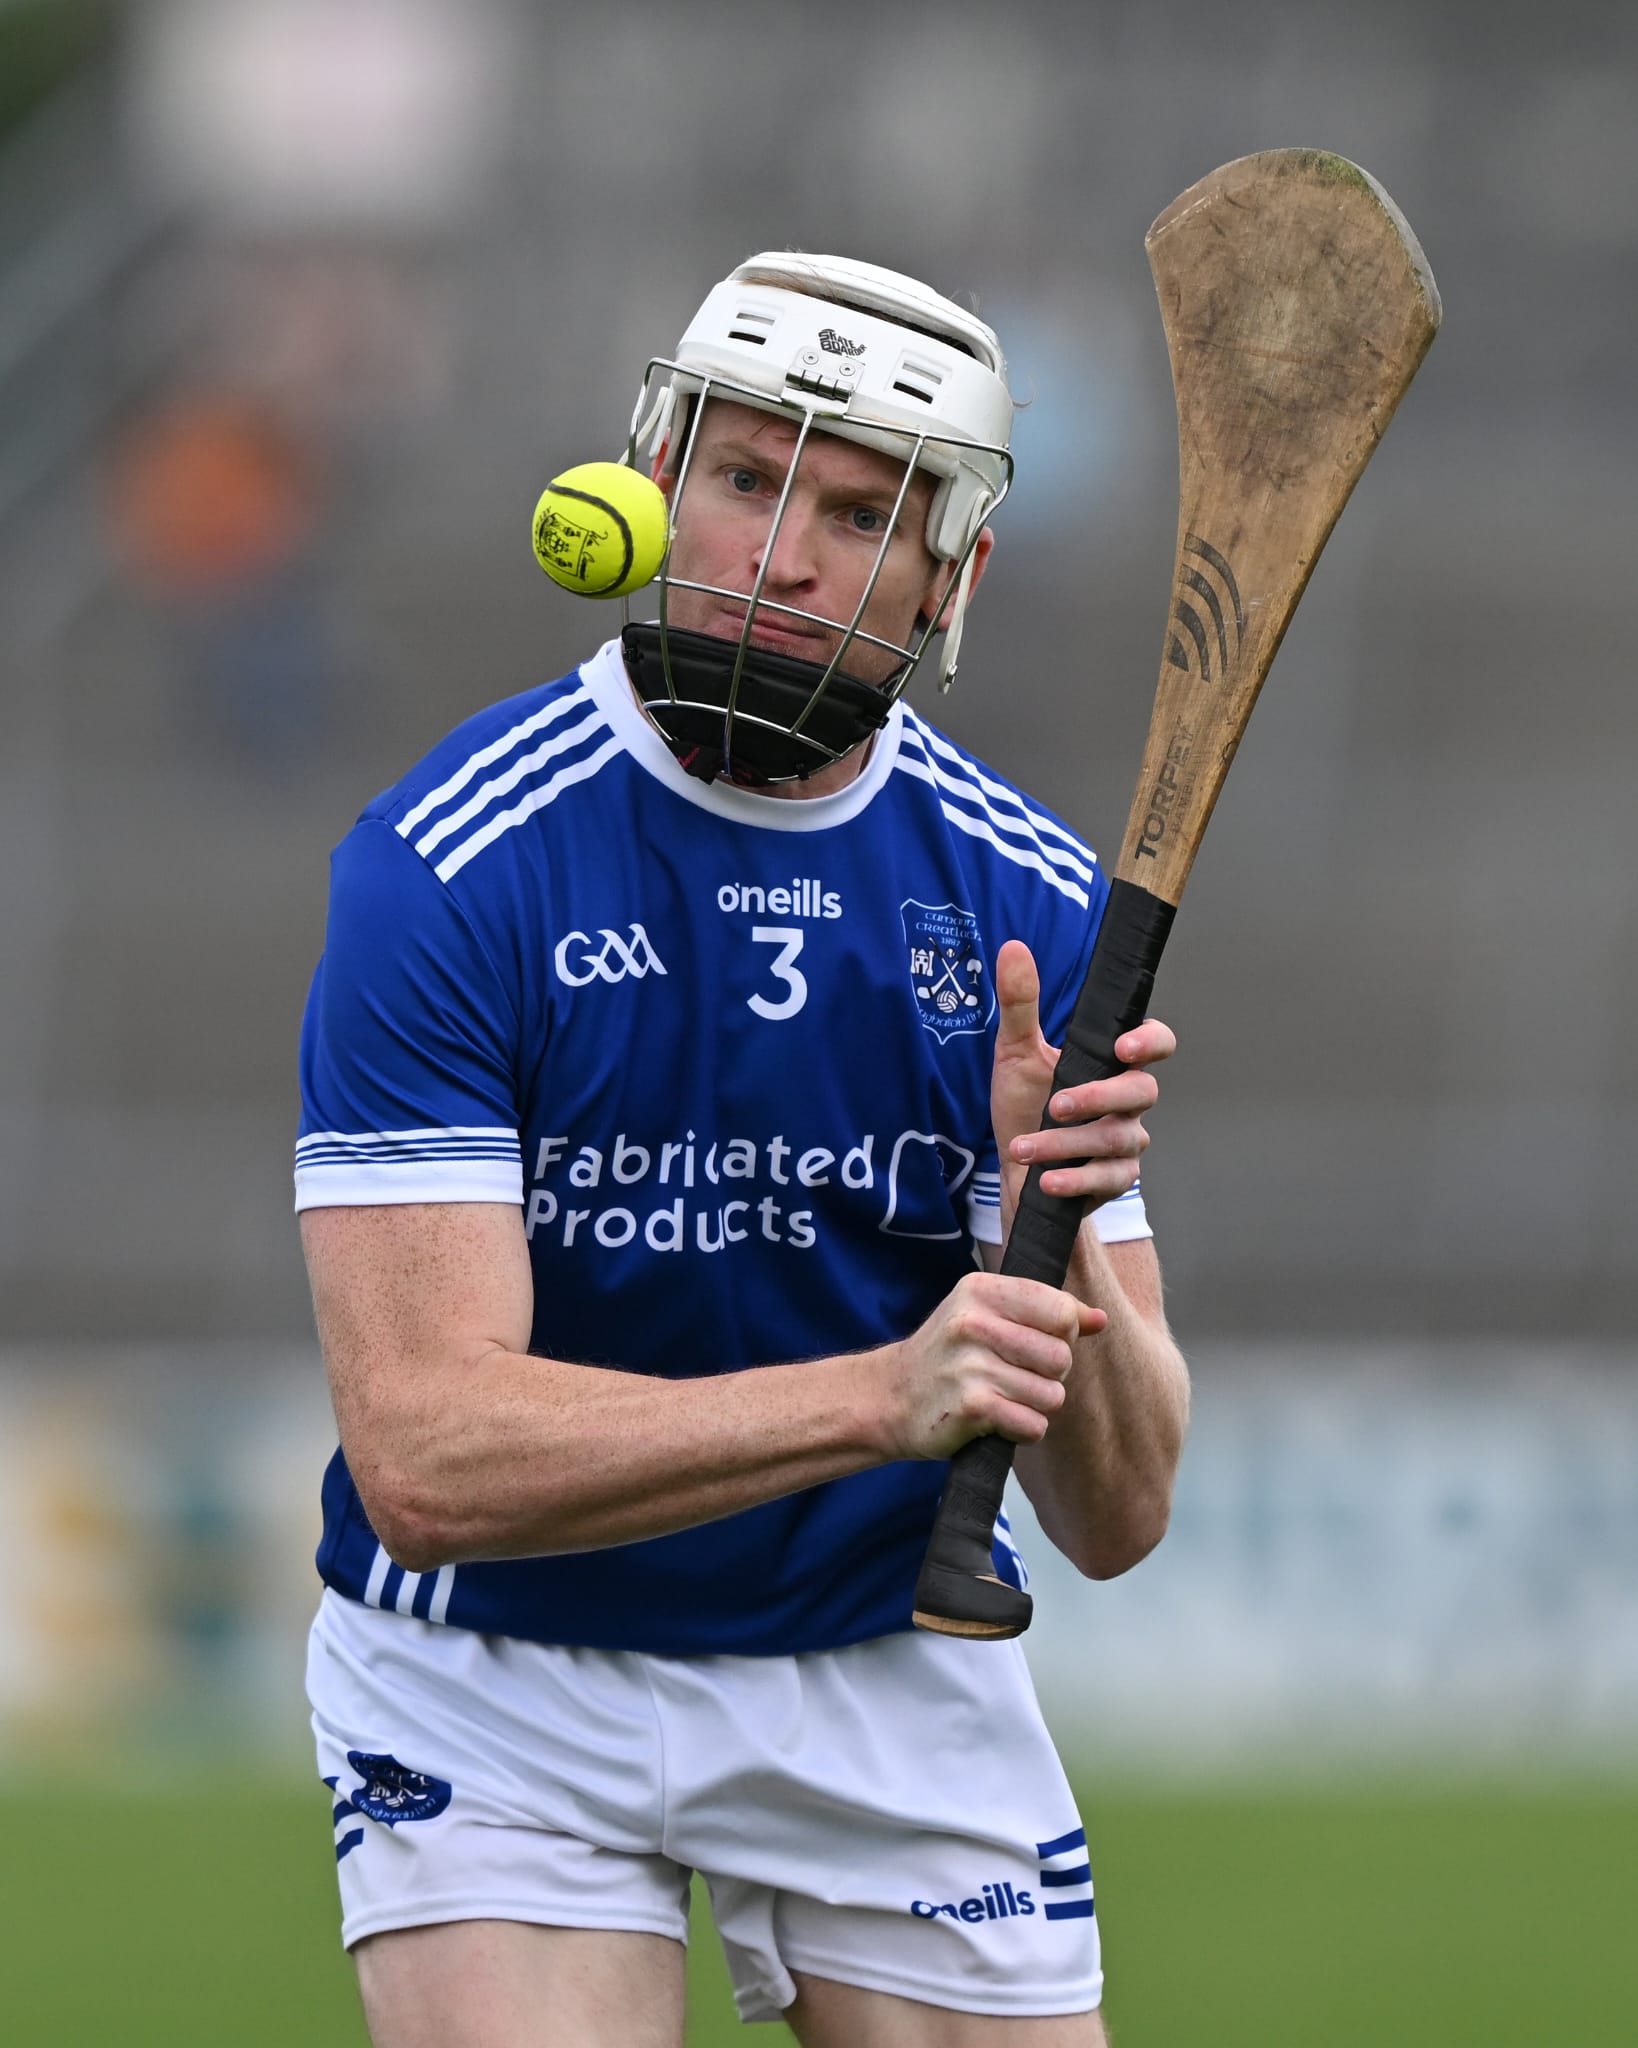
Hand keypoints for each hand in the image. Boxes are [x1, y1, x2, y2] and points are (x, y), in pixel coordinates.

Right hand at [878, 1269, 1106, 1459]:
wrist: (890, 1397)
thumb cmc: (948, 1354)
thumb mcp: (987, 1316)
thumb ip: (1045, 1313)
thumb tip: (1100, 1319)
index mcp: (981, 1290)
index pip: (1060, 1310)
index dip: (1062, 1334)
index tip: (1037, 1342)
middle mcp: (974, 1323)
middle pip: (1061, 1356)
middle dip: (1050, 1374)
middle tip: (1017, 1375)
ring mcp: (971, 1366)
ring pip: (1051, 1394)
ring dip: (1036, 1405)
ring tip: (1005, 1397)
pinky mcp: (971, 1407)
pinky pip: (1033, 1424)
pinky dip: (1023, 1429)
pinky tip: (998, 1419)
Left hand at [991, 938, 1174, 1211]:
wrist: (1015, 1174)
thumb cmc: (1023, 1107)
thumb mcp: (1014, 1053)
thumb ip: (1020, 1004)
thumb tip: (1013, 947)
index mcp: (1111, 1063)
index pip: (1155, 1043)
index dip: (1150, 1042)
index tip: (1123, 1048)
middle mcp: (1127, 1101)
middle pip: (1142, 1092)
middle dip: (1100, 1098)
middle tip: (1058, 1104)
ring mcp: (1124, 1142)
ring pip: (1117, 1139)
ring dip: (1067, 1144)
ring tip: (1025, 1148)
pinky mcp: (1114, 1180)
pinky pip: (1110, 1180)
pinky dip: (1075, 1180)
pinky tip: (1045, 1181)